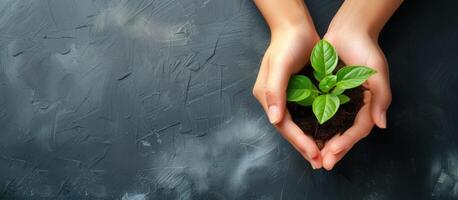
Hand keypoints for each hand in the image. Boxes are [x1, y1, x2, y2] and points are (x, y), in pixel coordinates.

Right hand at [252, 27, 322, 168]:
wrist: (296, 28)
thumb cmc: (287, 44)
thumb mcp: (279, 65)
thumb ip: (275, 91)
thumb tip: (274, 119)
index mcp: (266, 97)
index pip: (283, 125)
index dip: (298, 141)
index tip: (314, 154)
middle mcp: (275, 101)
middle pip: (289, 129)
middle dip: (303, 147)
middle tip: (319, 163)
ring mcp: (286, 98)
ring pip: (297, 125)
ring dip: (308, 141)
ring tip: (321, 156)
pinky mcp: (298, 94)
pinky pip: (304, 115)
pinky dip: (313, 127)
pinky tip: (323, 135)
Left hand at [320, 30, 391, 169]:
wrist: (348, 31)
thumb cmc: (365, 50)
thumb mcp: (377, 72)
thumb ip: (381, 97)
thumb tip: (382, 124)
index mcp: (368, 105)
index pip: (358, 130)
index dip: (346, 143)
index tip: (332, 153)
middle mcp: (354, 107)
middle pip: (344, 134)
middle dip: (334, 150)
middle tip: (322, 164)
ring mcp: (339, 103)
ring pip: (332, 128)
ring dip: (323, 143)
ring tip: (313, 156)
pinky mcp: (325, 96)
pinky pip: (320, 115)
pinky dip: (314, 126)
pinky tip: (305, 136)